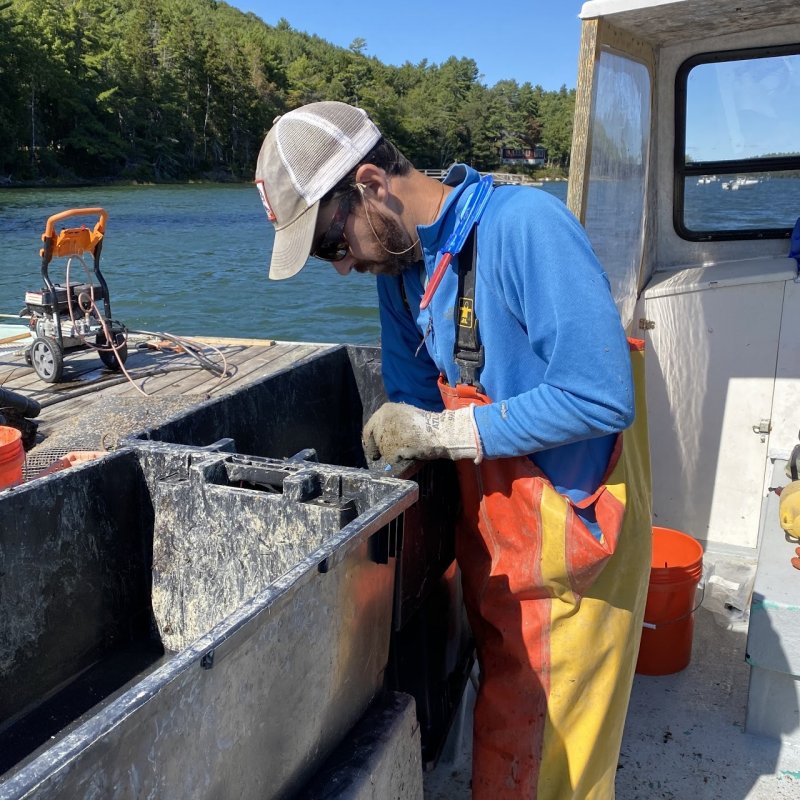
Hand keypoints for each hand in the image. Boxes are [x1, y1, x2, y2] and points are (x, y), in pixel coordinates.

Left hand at [362, 402, 481, 463]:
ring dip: (390, 454)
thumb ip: (392, 423)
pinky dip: (397, 461)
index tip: (372, 448)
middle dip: (378, 449)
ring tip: (404, 451)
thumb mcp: (405, 415)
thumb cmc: (426, 424)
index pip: (369, 428)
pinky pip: (390, 459)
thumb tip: (384, 436)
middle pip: (373, 440)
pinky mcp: (389, 449)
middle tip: (379, 457)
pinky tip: (407, 455)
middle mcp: (381, 421)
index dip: (370, 440)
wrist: (439, 431)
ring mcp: (385, 435)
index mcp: (385, 410)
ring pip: (382, 451)